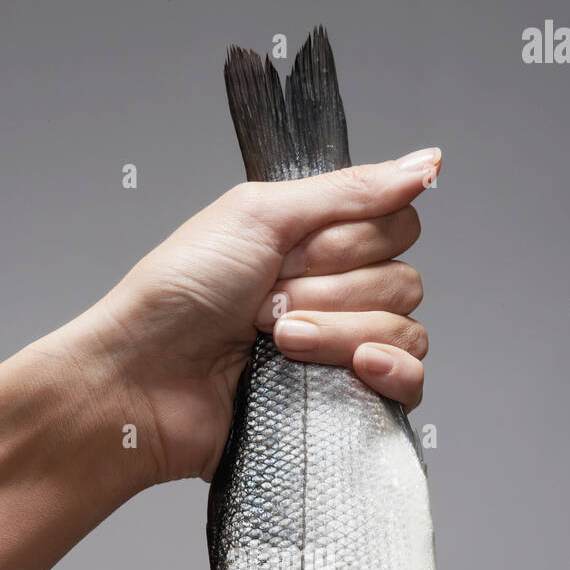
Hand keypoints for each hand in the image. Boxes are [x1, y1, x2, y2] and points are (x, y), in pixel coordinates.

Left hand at [73, 148, 440, 487]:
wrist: (143, 382)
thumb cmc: (178, 297)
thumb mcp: (259, 215)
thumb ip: (349, 191)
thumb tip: (427, 162)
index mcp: (316, 245)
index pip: (397, 226)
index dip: (354, 240)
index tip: (295, 251)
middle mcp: (336, 296)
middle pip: (403, 281)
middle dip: (331, 291)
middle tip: (266, 304)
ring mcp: (342, 354)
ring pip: (404, 331)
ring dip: (337, 333)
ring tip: (275, 343)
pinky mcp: (343, 406)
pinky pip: (410, 386)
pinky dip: (388, 373)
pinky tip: (355, 370)